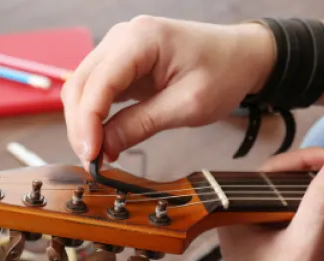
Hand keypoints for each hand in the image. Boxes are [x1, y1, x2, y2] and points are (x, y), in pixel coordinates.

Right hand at [61, 16, 274, 167]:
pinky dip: (95, 116)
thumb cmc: (224, 72)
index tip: (91, 155)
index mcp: (141, 39)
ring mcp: (120, 48)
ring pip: (82, 87)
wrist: (242, 56)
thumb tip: (104, 148)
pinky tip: (103, 138)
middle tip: (92, 161)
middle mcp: (123, 37)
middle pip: (80, 83)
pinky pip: (97, 90)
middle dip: (80, 125)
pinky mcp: (123, 63)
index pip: (99, 82)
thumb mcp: (187, 105)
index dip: (88, 122)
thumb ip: (141, 124)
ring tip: (97, 154)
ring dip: (84, 122)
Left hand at [217, 147, 323, 260]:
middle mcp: (244, 218)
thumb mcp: (303, 246)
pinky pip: (300, 215)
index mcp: (237, 212)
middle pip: (287, 180)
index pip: (275, 170)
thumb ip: (320, 204)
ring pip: (296, 197)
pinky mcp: (275, 246)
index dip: (313, 159)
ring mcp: (260, 233)